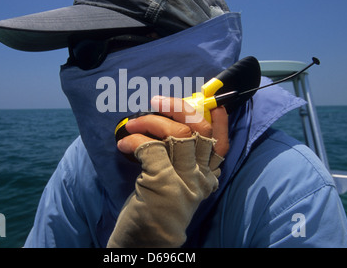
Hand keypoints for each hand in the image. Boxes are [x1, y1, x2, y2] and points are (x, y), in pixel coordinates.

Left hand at [107, 96, 228, 247]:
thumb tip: (171, 126)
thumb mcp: (176, 184)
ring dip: (152, 121)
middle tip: (156, 102)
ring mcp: (184, 182)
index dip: (220, 122)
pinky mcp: (163, 184)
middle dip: (177, 108)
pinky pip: (151, 147)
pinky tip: (124, 144)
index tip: (213, 104)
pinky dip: (136, 139)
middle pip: (199, 130)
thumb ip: (182, 161)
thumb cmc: (157, 209)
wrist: (145, 244)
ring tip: (133, 123)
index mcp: (207, 179)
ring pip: (177, 134)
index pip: (222, 145)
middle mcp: (200, 179)